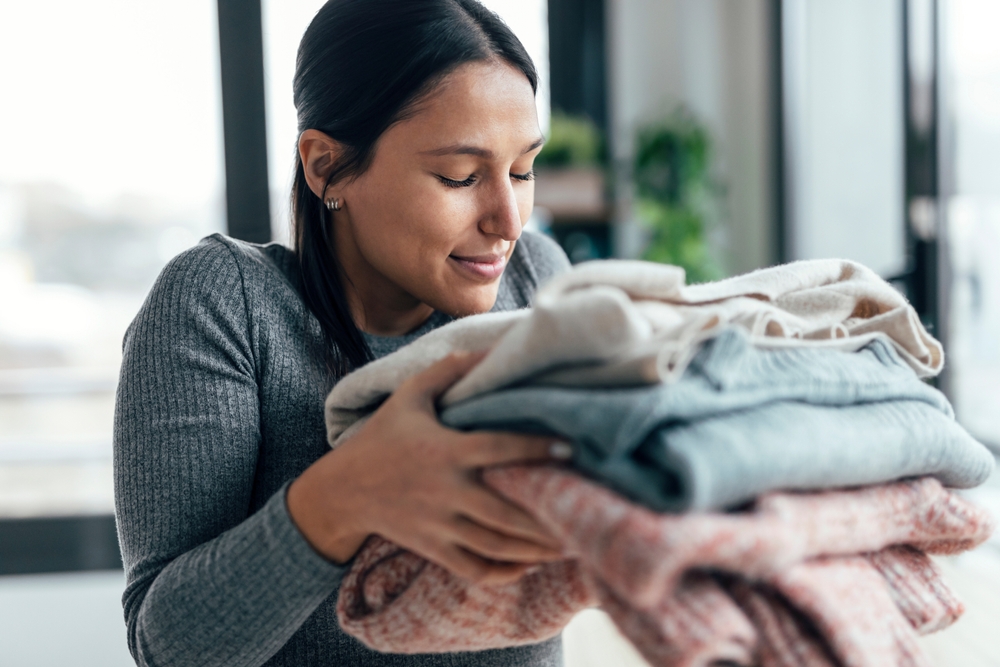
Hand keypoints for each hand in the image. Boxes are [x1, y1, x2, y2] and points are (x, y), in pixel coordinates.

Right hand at [287, 351, 570, 584]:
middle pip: (506, 512)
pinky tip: (531, 565)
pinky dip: (506, 572)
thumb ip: (448, 371)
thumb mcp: (408, 396)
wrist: (342, 491)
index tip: (571, 448)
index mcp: (445, 451)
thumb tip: (489, 350)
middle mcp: (446, 491)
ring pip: (497, 545)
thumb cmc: (382, 437)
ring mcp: (440, 525)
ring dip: (537, 549)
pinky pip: (475, 568)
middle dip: (548, 517)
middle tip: (586, 514)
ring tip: (573, 544)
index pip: (498, 450)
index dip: (535, 449)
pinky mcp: (434, 549)